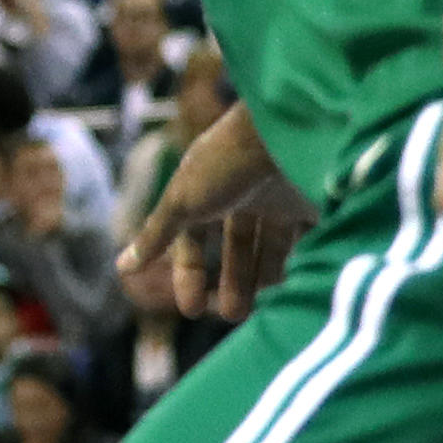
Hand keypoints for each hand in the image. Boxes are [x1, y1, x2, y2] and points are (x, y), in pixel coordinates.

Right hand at [117, 99, 311, 321]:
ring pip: (273, 248)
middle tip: (231, 315)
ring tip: (260, 309)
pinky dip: (303, 265)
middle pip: (238, 246)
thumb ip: (157, 235)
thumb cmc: (226, 160)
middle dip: (233, 282)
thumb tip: (121, 267)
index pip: (195, 239)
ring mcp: (285, 197)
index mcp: (210, 189)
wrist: (289, 127)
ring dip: (263, 279)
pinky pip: (312, 241)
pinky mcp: (320, 203)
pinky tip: (296, 286)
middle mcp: (248, 193)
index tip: (190, 309)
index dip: (189, 273)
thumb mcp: (183, 200)